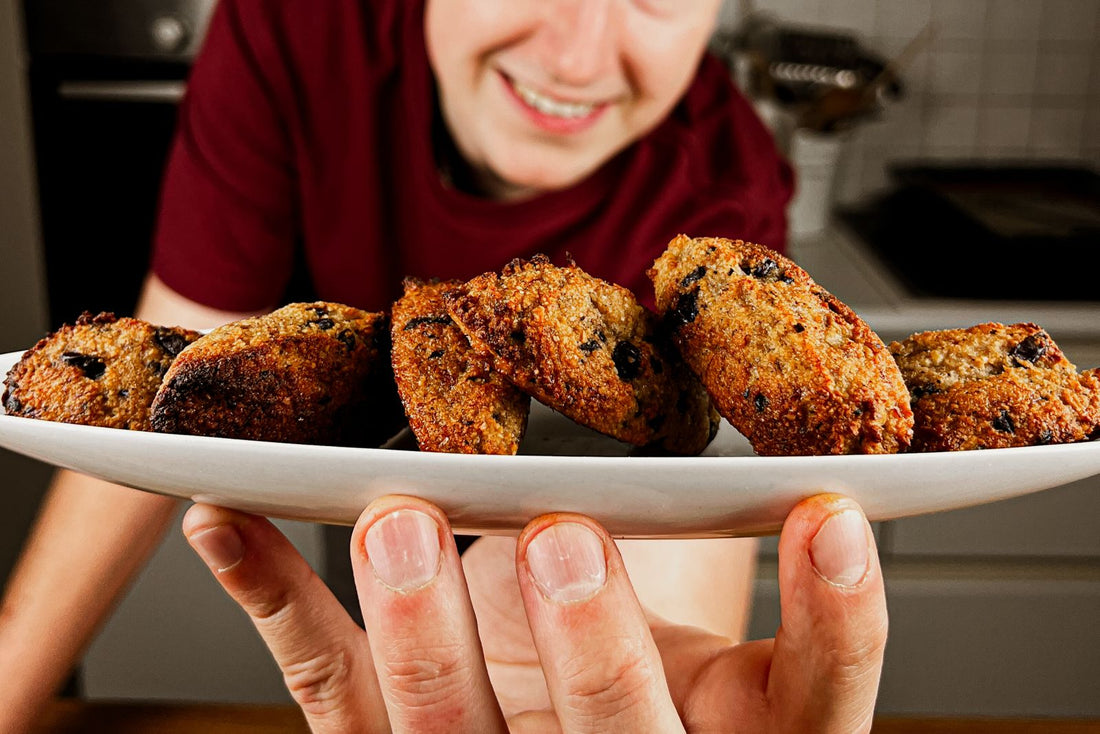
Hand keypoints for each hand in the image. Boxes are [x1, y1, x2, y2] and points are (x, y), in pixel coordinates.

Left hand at [184, 493, 886, 732]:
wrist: (562, 698)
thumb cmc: (636, 641)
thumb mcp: (701, 591)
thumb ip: (720, 520)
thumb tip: (777, 414)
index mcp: (725, 725)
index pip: (816, 699)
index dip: (835, 624)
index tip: (828, 519)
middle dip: (595, 655)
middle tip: (565, 539)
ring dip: (421, 631)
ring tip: (398, 519)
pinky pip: (326, 687)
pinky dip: (271, 595)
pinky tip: (234, 521)